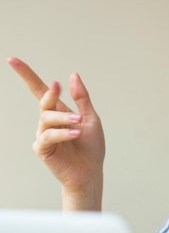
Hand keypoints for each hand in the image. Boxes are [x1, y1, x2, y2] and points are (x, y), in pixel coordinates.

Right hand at [8, 57, 104, 210]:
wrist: (91, 172)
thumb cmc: (91, 148)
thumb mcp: (91, 118)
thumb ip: (82, 98)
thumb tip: (73, 75)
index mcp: (59, 112)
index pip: (39, 90)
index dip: (26, 75)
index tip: (12, 60)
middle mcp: (48, 122)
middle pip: (43, 101)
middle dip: (50, 94)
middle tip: (60, 89)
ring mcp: (44, 135)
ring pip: (46, 118)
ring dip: (63, 118)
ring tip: (79, 122)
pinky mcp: (43, 149)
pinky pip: (47, 136)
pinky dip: (62, 133)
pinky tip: (76, 134)